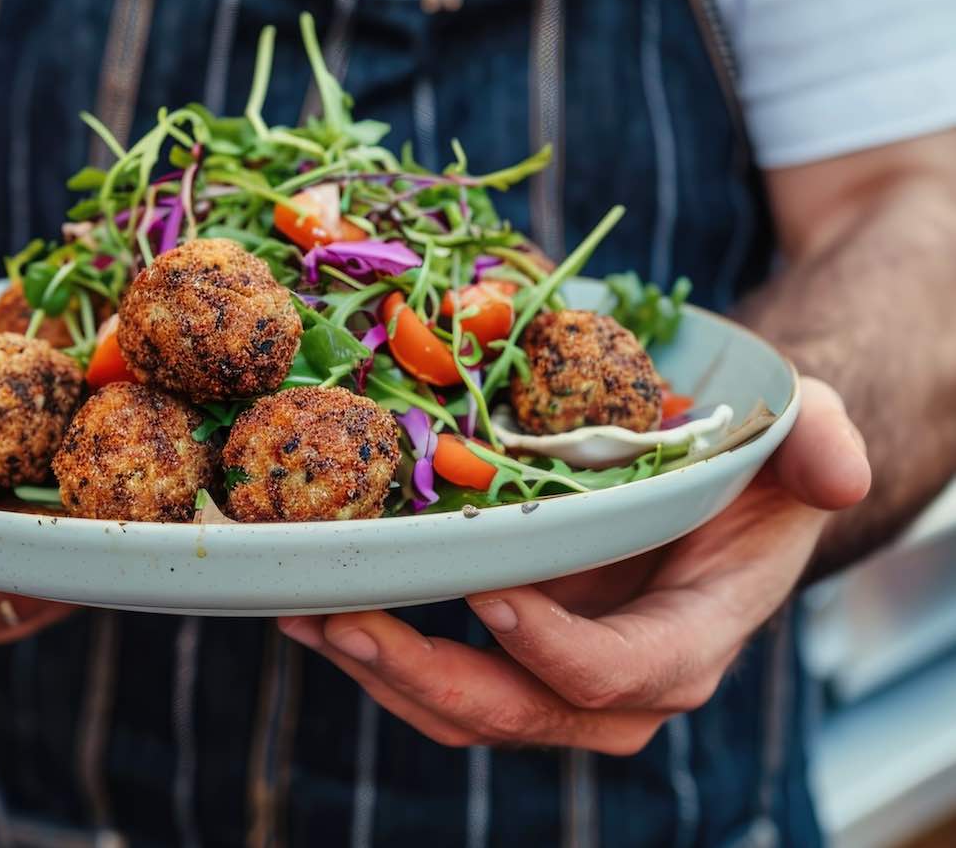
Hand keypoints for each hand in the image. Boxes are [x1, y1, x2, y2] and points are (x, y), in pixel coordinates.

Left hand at [278, 378, 869, 753]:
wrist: (707, 487)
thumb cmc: (747, 461)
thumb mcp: (798, 434)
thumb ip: (823, 444)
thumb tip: (837, 472)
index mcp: (689, 640)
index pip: (620, 674)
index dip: (557, 648)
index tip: (492, 592)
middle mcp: (619, 684)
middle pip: (518, 713)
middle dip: (428, 675)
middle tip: (351, 619)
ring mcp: (554, 678)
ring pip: (462, 711)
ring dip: (380, 672)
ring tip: (310, 615)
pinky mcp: (506, 657)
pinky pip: (436, 680)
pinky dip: (376, 651)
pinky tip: (317, 605)